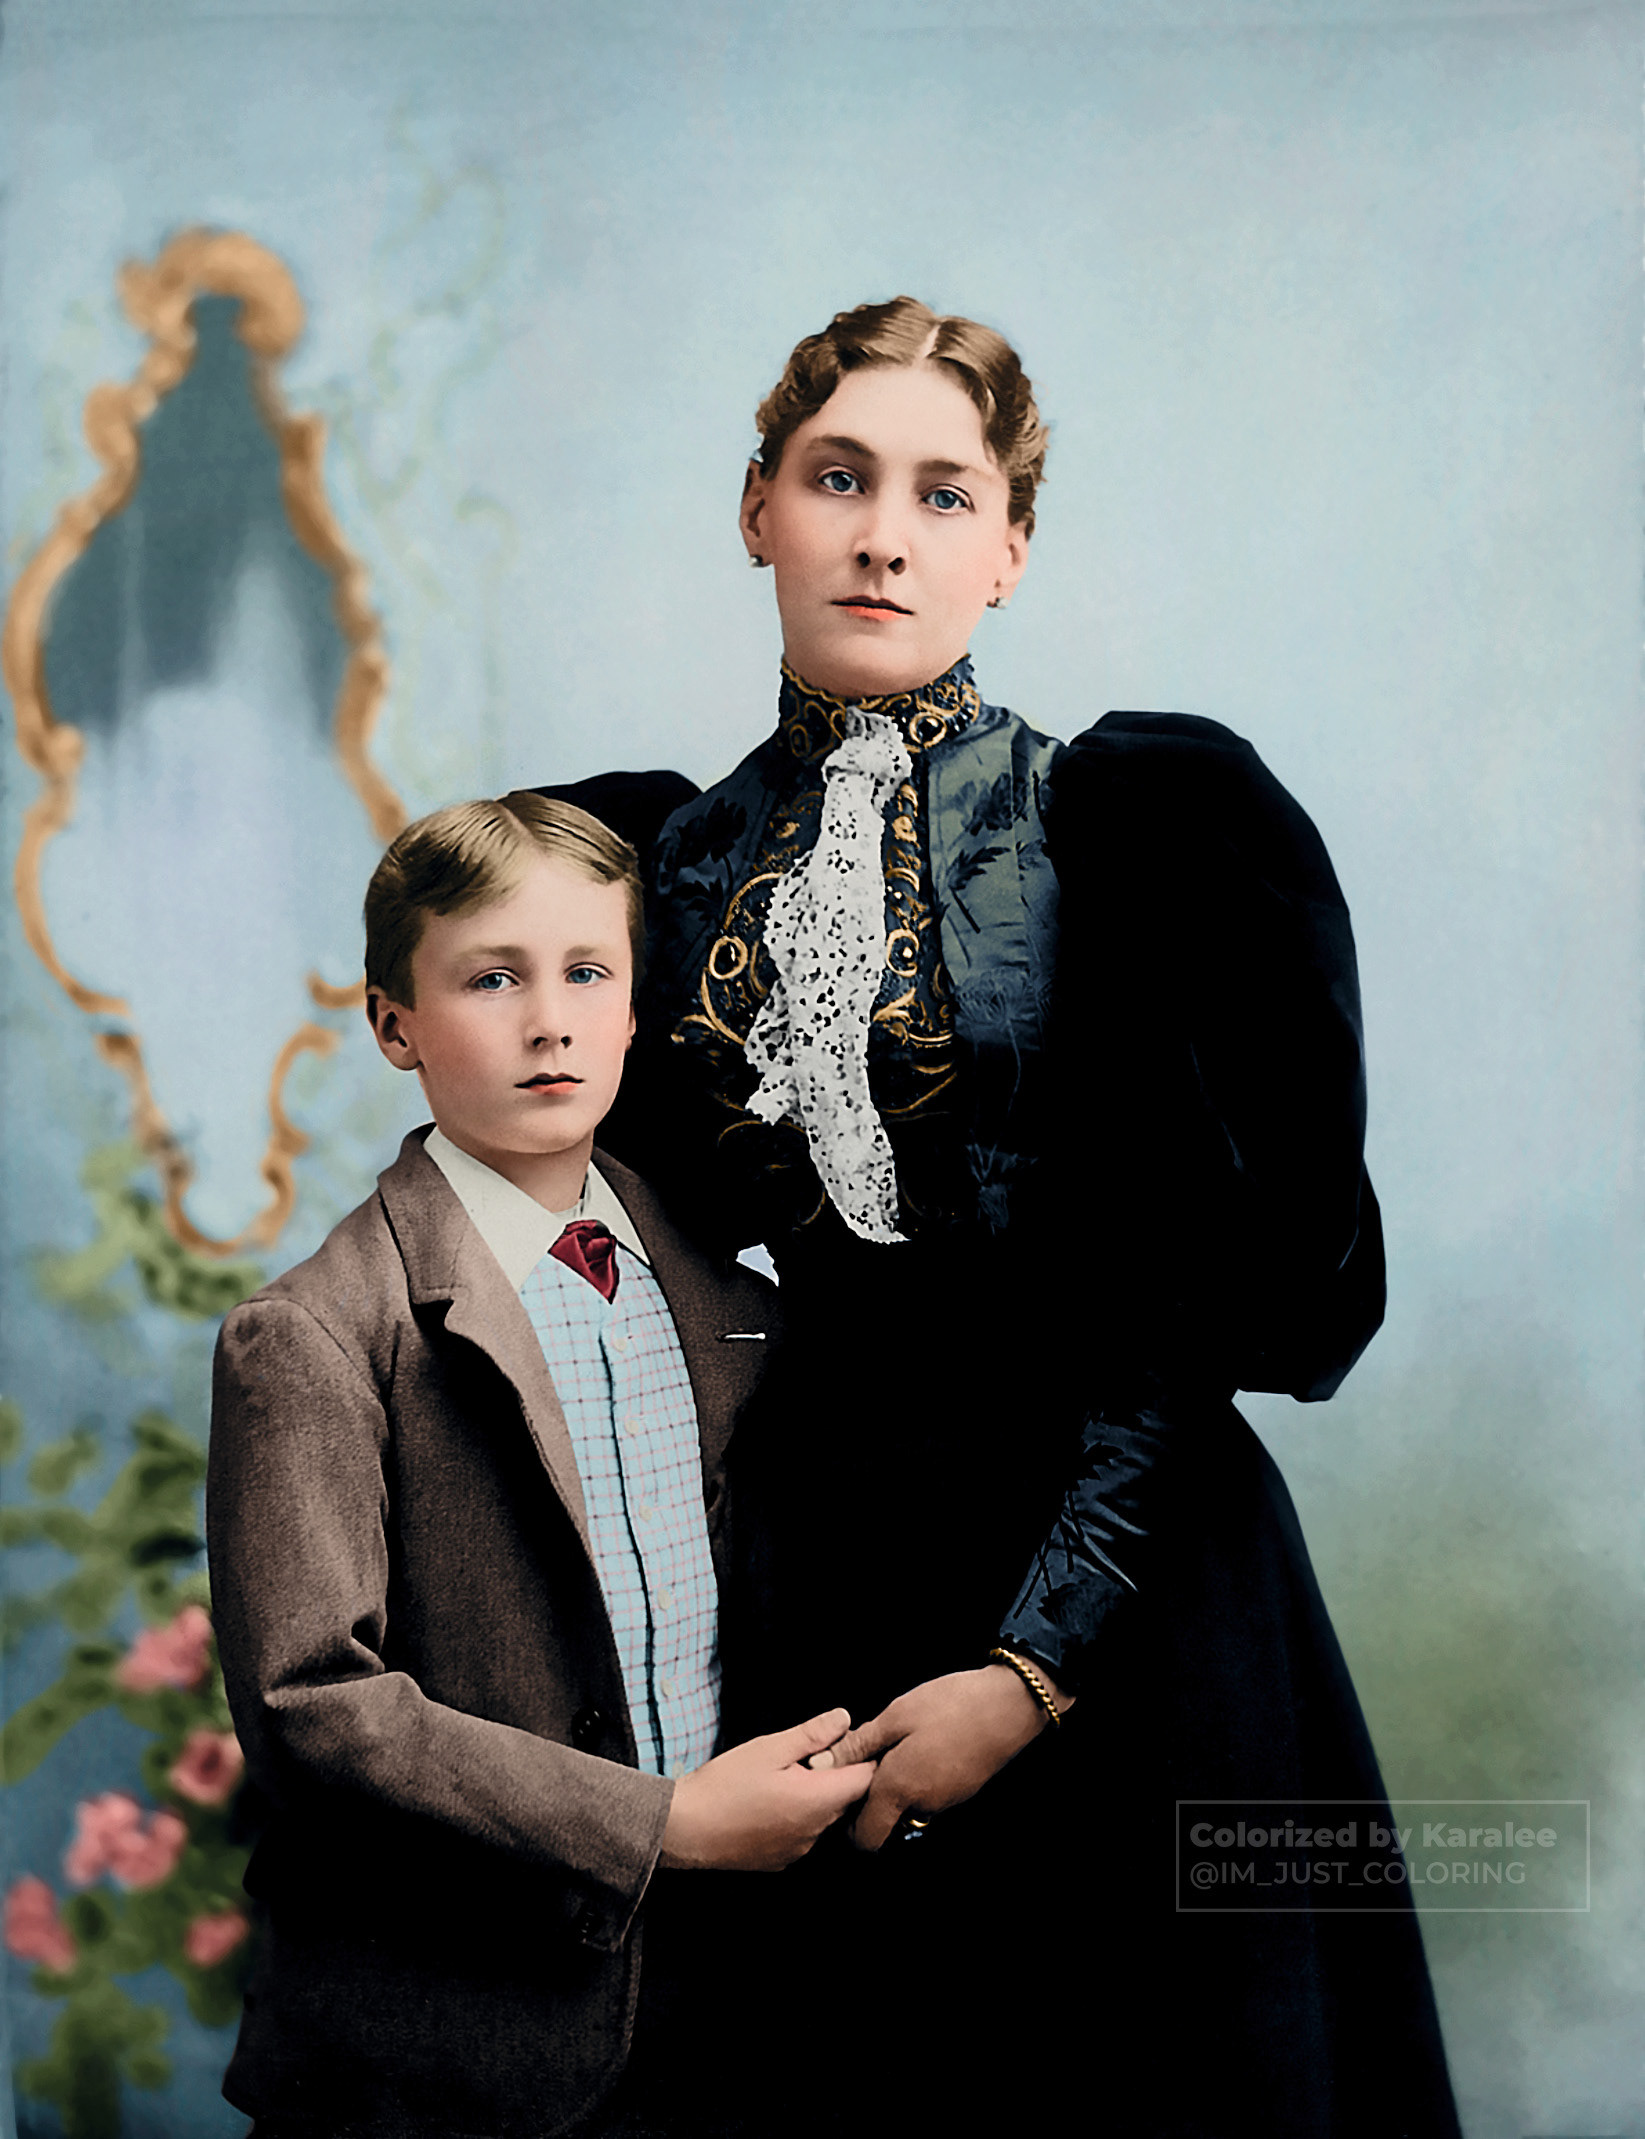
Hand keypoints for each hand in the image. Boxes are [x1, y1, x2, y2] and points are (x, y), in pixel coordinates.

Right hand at [659, 1708, 873, 1871]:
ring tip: (785, 1778)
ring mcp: (799, 1849)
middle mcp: (814, 1831)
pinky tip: (772, 1802)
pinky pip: (804, 1833)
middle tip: (808, 1755)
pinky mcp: (782, 1860)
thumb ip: (812, 1734)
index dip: (861, 1756)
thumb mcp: (769, 1748)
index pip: (865, 1778)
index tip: (846, 1742)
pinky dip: (798, 1816)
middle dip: (837, 1774)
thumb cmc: (723, 1787)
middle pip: (847, 1798)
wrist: (685, 1829)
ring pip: (825, 1816)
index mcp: (817, 1800)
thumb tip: (844, 1720)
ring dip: (816, 1796)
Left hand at [810, 1664, 1070, 1852]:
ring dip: (895, 1787)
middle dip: (871, 1801)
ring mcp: (945, 1802)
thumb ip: (859, 1745)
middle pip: (886, 1823)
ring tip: (896, 1745)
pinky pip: (929, 1796)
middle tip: (867, 1762)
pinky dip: (918, 1780)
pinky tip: (921, 1745)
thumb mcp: (896, 1716)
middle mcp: (922, 1806)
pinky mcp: (961, 1792)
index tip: (842, 1792)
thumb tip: (822, 1763)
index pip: (865, 1838)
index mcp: (899, 1789)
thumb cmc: (951, 1707)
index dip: (848, 1824)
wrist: (1008, 1706)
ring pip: (908, 1808)